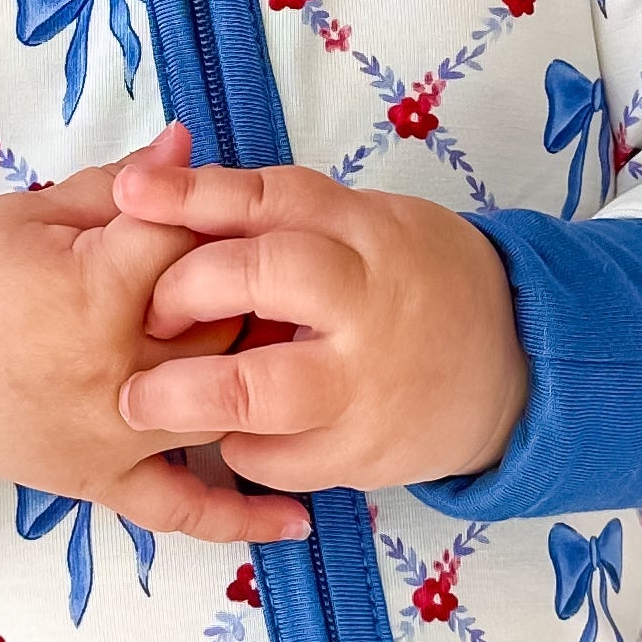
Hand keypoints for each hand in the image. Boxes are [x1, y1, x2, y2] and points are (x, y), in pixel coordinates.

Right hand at [0, 126, 268, 545]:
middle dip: (253, 291)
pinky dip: (242, 517)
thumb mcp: (29, 213)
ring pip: (226, 403)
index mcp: (97, 291)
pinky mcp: (102, 483)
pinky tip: (300, 517)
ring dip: (269, 377)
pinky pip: (182, 508)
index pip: (195, 244)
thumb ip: (116, 187)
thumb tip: (189, 142)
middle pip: (227, 323)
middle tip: (277, 271)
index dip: (216, 217)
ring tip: (311, 354)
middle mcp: (118, 370)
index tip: (226, 204)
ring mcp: (115, 435)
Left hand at [111, 160, 528, 503]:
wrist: (513, 365)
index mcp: (364, 230)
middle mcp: (366, 300)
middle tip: (144, 318)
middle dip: (184, 292)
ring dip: (188, 396)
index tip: (127, 198)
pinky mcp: (363, 452)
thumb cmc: (413, 278)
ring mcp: (365, 383)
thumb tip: (154, 185)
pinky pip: (278, 457)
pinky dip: (237, 447)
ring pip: (261, 390)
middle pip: (262, 277)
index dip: (192, 196)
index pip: (271, 199)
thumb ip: (274, 213)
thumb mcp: (362, 224)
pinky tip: (222, 434)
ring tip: (140, 401)